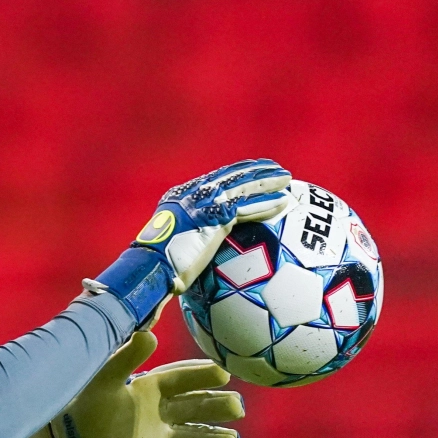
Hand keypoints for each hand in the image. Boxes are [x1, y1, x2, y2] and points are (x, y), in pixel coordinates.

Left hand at [7, 332, 244, 437]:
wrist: (66, 437)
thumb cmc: (84, 400)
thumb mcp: (105, 376)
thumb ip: (127, 358)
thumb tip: (149, 335)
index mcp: (150, 386)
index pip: (183, 379)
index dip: (202, 376)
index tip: (223, 373)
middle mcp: (160, 411)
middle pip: (196, 407)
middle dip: (217, 406)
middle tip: (236, 407)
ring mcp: (158, 437)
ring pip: (194, 437)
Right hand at [90, 159, 292, 326]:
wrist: (151, 268)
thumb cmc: (157, 269)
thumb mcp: (173, 251)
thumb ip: (189, 247)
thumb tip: (195, 265)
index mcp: (179, 199)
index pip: (212, 180)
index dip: (234, 174)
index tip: (251, 170)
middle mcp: (190, 194)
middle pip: (228, 177)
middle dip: (253, 170)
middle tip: (273, 167)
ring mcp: (201, 203)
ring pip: (240, 186)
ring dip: (265, 181)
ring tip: (285, 178)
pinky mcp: (214, 216)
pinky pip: (245, 206)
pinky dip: (264, 203)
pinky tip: (282, 202)